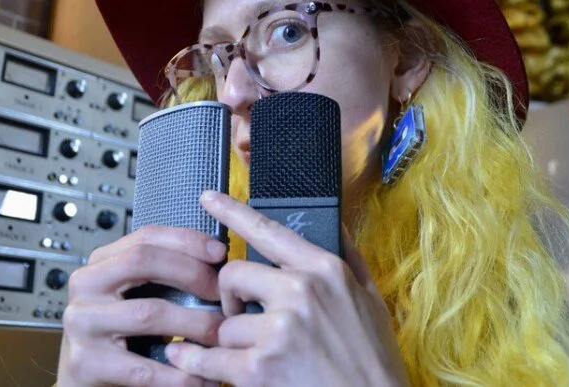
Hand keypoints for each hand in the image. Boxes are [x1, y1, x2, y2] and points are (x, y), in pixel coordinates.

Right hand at [57, 225, 226, 386]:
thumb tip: (218, 257)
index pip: (146, 237)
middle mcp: (85, 285)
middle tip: (222, 294)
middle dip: (191, 273)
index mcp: (101, 262)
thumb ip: (165, 272)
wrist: (86, 374)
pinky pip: (143, 368)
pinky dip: (178, 374)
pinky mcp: (85, 362)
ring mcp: (82, 323)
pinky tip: (201, 377)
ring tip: (221, 335)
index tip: (220, 252)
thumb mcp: (136, 293)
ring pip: (148, 313)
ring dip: (194, 324)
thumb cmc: (121, 330)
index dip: (187, 241)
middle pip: (143, 261)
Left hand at [165, 191, 408, 386]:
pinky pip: (210, 357)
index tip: (209, 198)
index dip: (233, 211)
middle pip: (233, 274)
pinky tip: (194, 360)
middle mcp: (300, 292)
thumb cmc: (374, 360)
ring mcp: (278, 330)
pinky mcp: (259, 369)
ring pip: (224, 323)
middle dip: (231, 297)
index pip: (269, 231)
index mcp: (325, 270)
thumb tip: (335, 225)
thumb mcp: (371, 300)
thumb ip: (349, 259)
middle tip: (241, 316)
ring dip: (230, 340)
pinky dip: (198, 362)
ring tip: (251, 354)